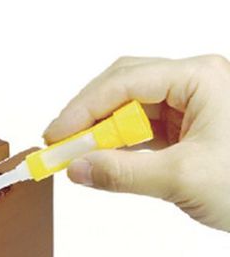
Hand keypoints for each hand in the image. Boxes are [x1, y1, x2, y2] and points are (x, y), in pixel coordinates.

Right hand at [44, 55, 229, 230]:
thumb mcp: (184, 178)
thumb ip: (123, 173)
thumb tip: (76, 169)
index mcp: (200, 78)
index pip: (125, 82)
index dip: (83, 109)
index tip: (56, 136)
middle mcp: (193, 82)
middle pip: (122, 86)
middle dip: (88, 114)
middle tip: (60, 143)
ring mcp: (189, 103)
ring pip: (129, 106)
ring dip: (102, 129)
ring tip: (79, 152)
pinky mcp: (185, 126)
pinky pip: (141, 127)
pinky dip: (119, 142)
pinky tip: (105, 155)